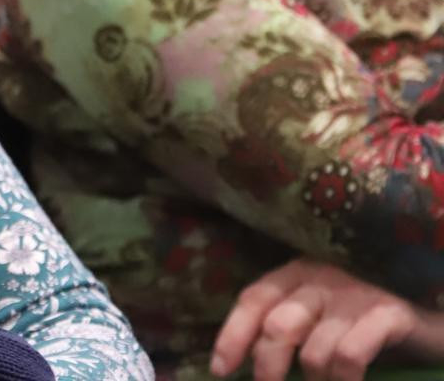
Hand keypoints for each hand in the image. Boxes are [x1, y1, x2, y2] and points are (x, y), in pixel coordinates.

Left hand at [210, 259, 428, 379]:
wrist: (432, 306)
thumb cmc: (369, 315)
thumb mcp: (323, 312)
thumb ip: (292, 326)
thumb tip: (251, 362)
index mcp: (298, 272)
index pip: (252, 300)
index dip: (232, 336)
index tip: (221, 371)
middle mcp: (322, 277)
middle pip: (277, 327)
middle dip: (268, 368)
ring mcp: (357, 295)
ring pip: (314, 351)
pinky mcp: (390, 315)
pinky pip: (350, 355)